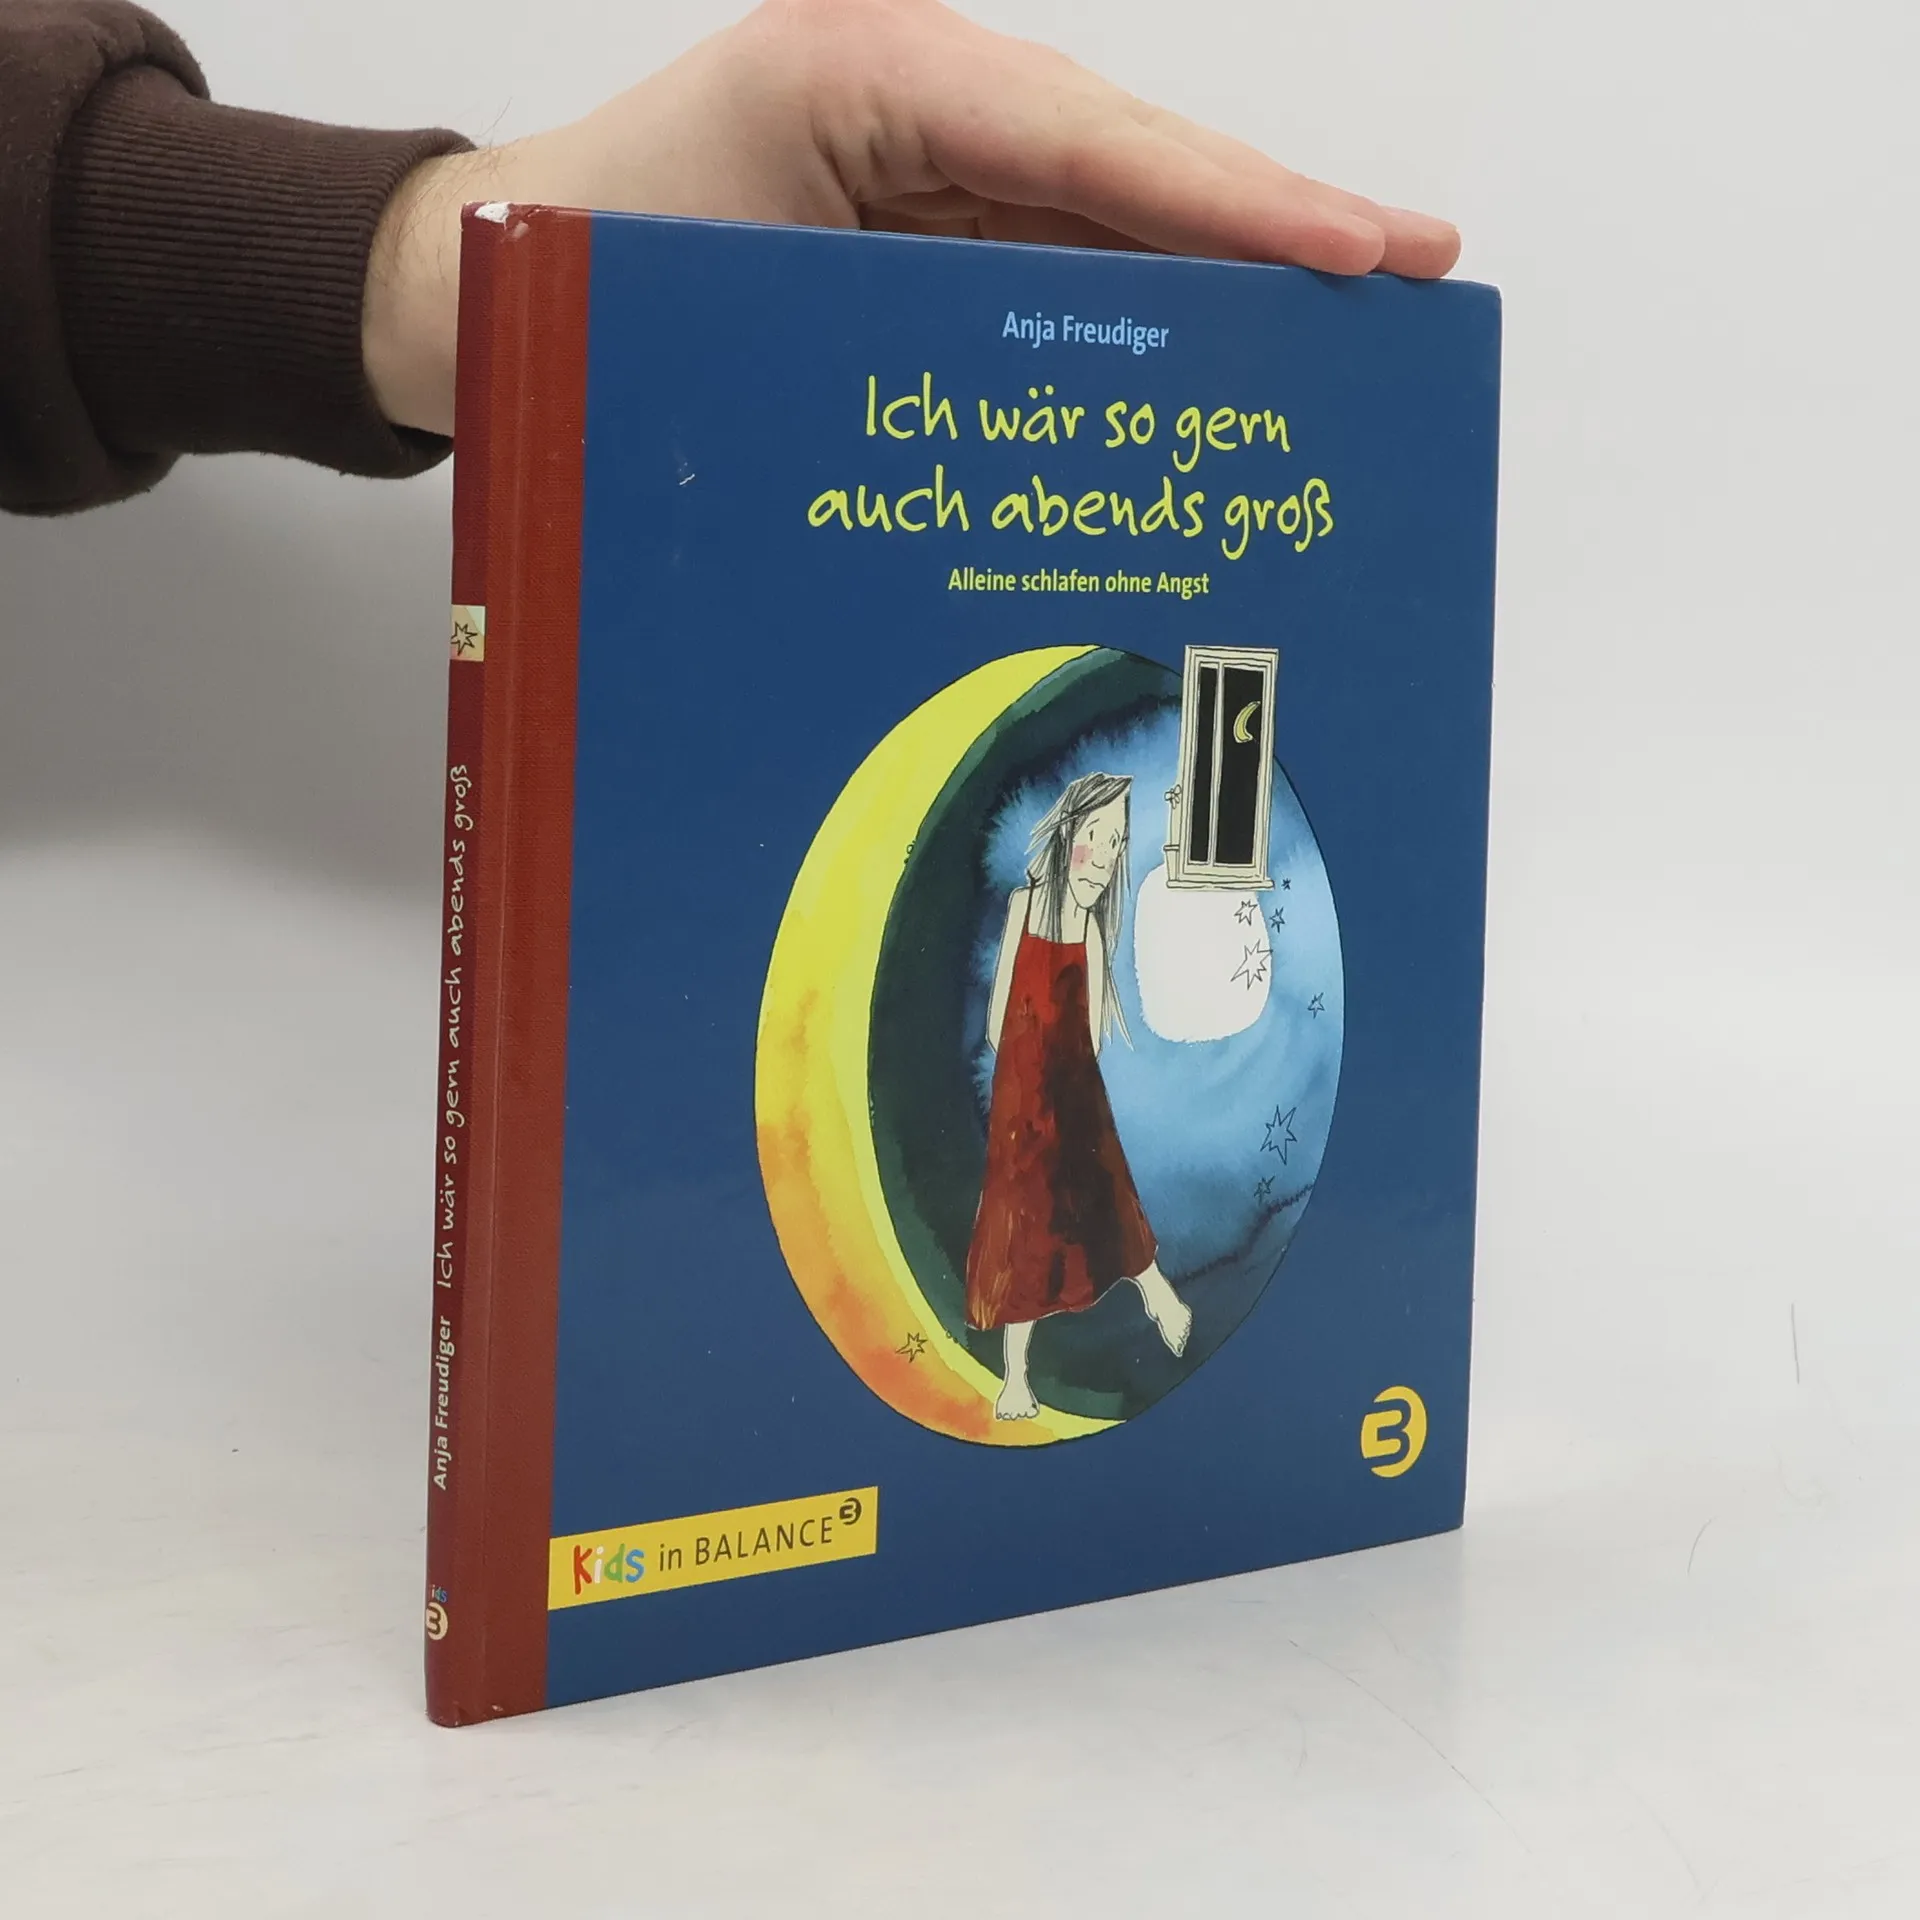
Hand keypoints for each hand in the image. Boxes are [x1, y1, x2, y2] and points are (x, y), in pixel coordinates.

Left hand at [363, 0, 1461, 435]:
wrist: (488, 294)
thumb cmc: (586, 270)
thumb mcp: (729, 284)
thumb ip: (885, 322)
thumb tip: (1060, 405)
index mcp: (875, 76)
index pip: (1087, 143)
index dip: (1233, 202)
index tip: (1359, 249)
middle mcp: (920, 106)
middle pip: (1128, 171)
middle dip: (1270, 230)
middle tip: (1415, 277)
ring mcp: (926, 170)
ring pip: (1104, 227)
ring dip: (1221, 286)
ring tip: (1351, 331)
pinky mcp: (922, 234)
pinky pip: (1051, 276)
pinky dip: (1136, 327)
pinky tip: (1214, 370)